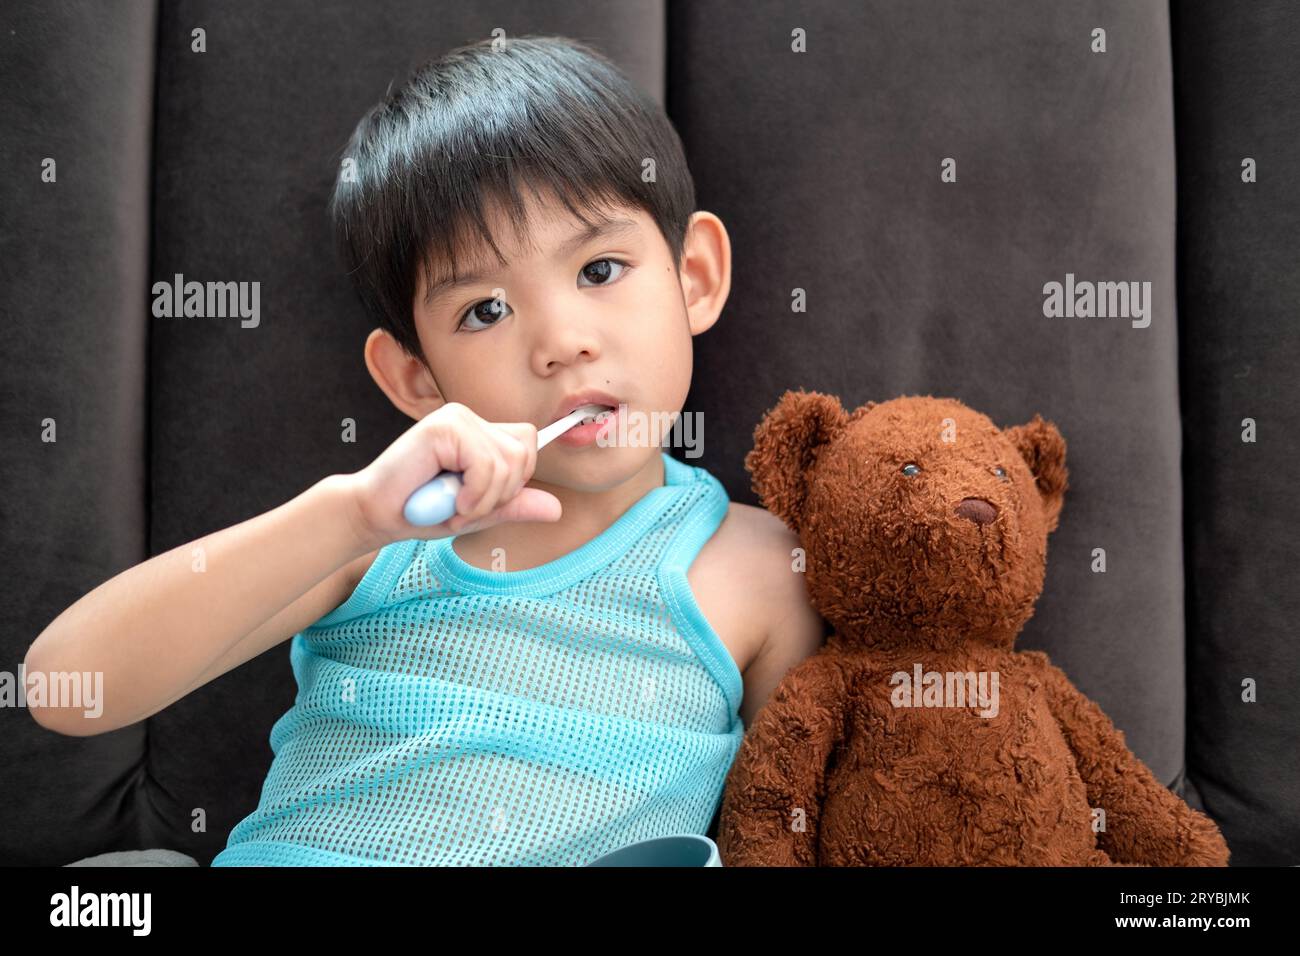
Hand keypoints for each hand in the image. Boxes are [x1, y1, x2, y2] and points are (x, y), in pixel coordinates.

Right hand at [341, 402, 561, 549]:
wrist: (375, 515)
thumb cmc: (422, 512)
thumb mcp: (479, 514)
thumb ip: (514, 506)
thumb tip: (556, 508)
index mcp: (481, 432)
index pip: (527, 445)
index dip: (514, 480)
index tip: (479, 501)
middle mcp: (470, 419)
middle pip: (524, 453)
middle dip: (500, 493)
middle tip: (463, 505)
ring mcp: (456, 418)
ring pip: (507, 462)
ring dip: (482, 500)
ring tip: (450, 504)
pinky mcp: (444, 426)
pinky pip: (486, 465)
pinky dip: (472, 494)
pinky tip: (445, 499)